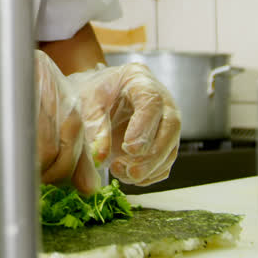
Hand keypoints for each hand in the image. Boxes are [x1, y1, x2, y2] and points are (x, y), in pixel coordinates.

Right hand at [0, 24, 99, 193]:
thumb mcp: (19, 121)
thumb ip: (56, 147)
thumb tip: (89, 186)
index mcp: (49, 76)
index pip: (78, 121)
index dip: (80, 156)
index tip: (80, 182)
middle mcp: (42, 74)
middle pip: (70, 129)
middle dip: (63, 164)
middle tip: (47, 180)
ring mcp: (23, 82)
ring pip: (50, 138)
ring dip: (44, 166)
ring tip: (27, 173)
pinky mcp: (4, 95)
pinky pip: (26, 138)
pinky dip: (25, 159)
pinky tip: (15, 162)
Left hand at [70, 63, 180, 184]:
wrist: (95, 98)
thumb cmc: (92, 95)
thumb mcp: (87, 103)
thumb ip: (94, 127)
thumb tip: (101, 157)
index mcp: (140, 80)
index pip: (152, 102)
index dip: (144, 128)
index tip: (129, 149)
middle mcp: (161, 100)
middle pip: (171, 127)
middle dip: (153, 154)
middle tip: (131, 171)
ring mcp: (165, 122)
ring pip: (170, 148)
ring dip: (149, 168)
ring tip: (120, 172)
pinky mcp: (163, 143)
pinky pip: (165, 163)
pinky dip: (150, 175)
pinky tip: (129, 176)